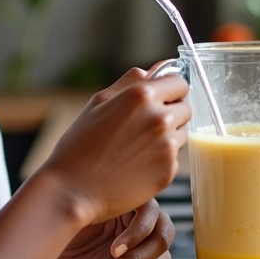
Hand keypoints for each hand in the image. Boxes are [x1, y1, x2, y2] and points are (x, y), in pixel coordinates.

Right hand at [38, 67, 190, 224]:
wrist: (73, 189)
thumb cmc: (80, 144)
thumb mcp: (99, 101)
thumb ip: (131, 81)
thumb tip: (155, 69)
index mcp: (142, 96)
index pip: (179, 82)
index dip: (170, 88)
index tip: (162, 96)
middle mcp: (160, 119)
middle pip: (185, 107)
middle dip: (171, 111)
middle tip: (144, 124)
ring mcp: (167, 147)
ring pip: (182, 133)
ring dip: (168, 135)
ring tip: (137, 145)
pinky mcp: (169, 172)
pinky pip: (175, 158)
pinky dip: (161, 158)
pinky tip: (137, 163)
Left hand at [54, 199, 173, 258]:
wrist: (54, 238)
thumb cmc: (68, 217)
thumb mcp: (82, 208)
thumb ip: (100, 205)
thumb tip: (116, 202)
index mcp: (133, 205)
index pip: (153, 216)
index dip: (138, 234)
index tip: (113, 249)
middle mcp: (142, 227)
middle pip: (163, 240)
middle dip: (139, 257)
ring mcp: (139, 252)